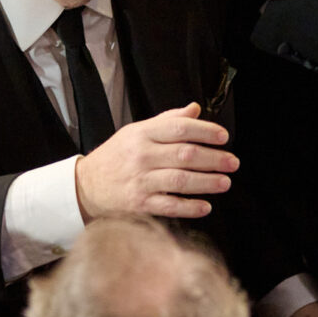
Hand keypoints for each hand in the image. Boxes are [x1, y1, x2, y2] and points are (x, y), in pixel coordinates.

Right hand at [73, 102, 236, 221]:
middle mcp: (142, 156)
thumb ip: (167, 121)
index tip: (223, 137)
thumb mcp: (135, 132)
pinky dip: (190, 207)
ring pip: (180, 180)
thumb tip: (195, 109)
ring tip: (225, 182)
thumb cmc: (115, 157)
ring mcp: (140, 181)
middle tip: (232, 162)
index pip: (180, 128)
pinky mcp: (139, 204)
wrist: (85, 186)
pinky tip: (205, 206)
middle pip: (185, 154)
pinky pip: (170, 206)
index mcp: (142, 134)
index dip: (205, 131)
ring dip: (207, 182)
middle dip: (214, 158)